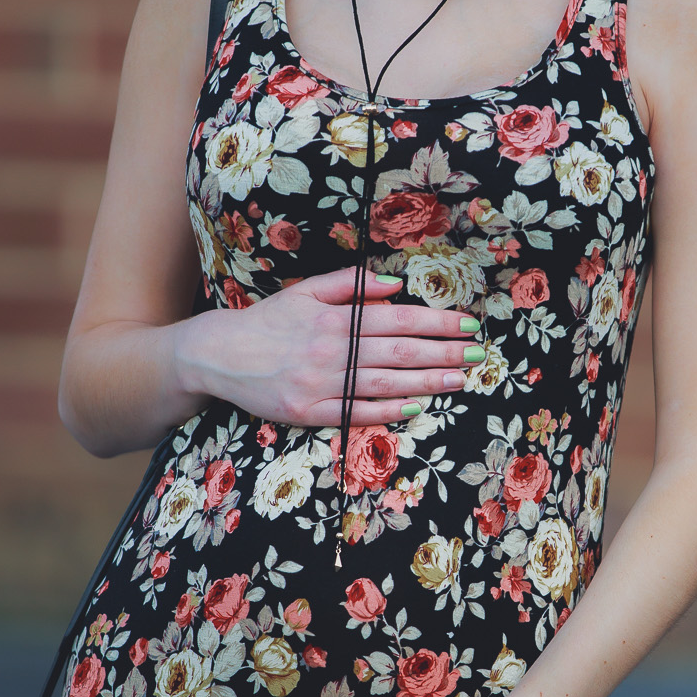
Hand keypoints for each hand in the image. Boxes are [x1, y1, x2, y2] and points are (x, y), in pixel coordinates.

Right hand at [174, 269, 481, 426]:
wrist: (219, 354)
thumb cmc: (269, 321)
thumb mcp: (306, 291)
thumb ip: (350, 284)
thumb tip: (394, 285)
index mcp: (336, 318)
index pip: (399, 319)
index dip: (437, 322)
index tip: (468, 324)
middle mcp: (333, 350)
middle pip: (400, 352)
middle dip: (444, 353)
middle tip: (477, 355)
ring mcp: (321, 383)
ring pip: (385, 383)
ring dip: (426, 383)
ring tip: (459, 379)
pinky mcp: (308, 412)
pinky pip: (355, 412)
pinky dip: (387, 411)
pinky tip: (415, 407)